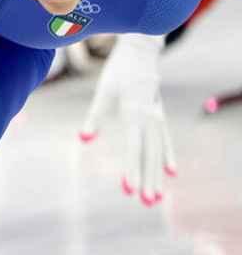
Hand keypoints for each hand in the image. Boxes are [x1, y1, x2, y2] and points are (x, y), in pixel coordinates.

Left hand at [79, 33, 174, 205]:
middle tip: (146, 203)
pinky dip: (168, 156)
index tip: (128, 189)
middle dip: (148, 179)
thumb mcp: (104, 91)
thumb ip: (95, 116)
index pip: (133, 147)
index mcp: (135, 112)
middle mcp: (150, 117)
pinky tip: (171, 173)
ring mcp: (158, 116)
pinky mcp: (159, 114)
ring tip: (157, 197)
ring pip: (159, 151)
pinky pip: (165, 140)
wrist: (141, 50)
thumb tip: (83, 139)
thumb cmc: (118, 70)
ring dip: (157, 174)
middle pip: (150, 154)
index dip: (131, 169)